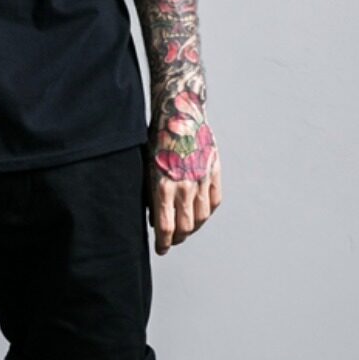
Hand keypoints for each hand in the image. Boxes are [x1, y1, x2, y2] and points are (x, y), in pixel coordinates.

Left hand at [145, 90, 221, 253]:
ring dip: (193, 228)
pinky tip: (199, 214)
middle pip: (186, 227)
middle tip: (172, 242)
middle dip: (177, 239)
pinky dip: (207, 212)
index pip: (166, 227)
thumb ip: (150, 192)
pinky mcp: (214, 171)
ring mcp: (202, 179)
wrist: (179, 110)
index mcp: (163, 185)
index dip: (164, 243)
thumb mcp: (145, 165)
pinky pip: (213, 201)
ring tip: (186, 230)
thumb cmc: (156, 136)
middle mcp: (184, 185)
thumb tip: (153, 215)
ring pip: (201, 217)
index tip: (161, 249)